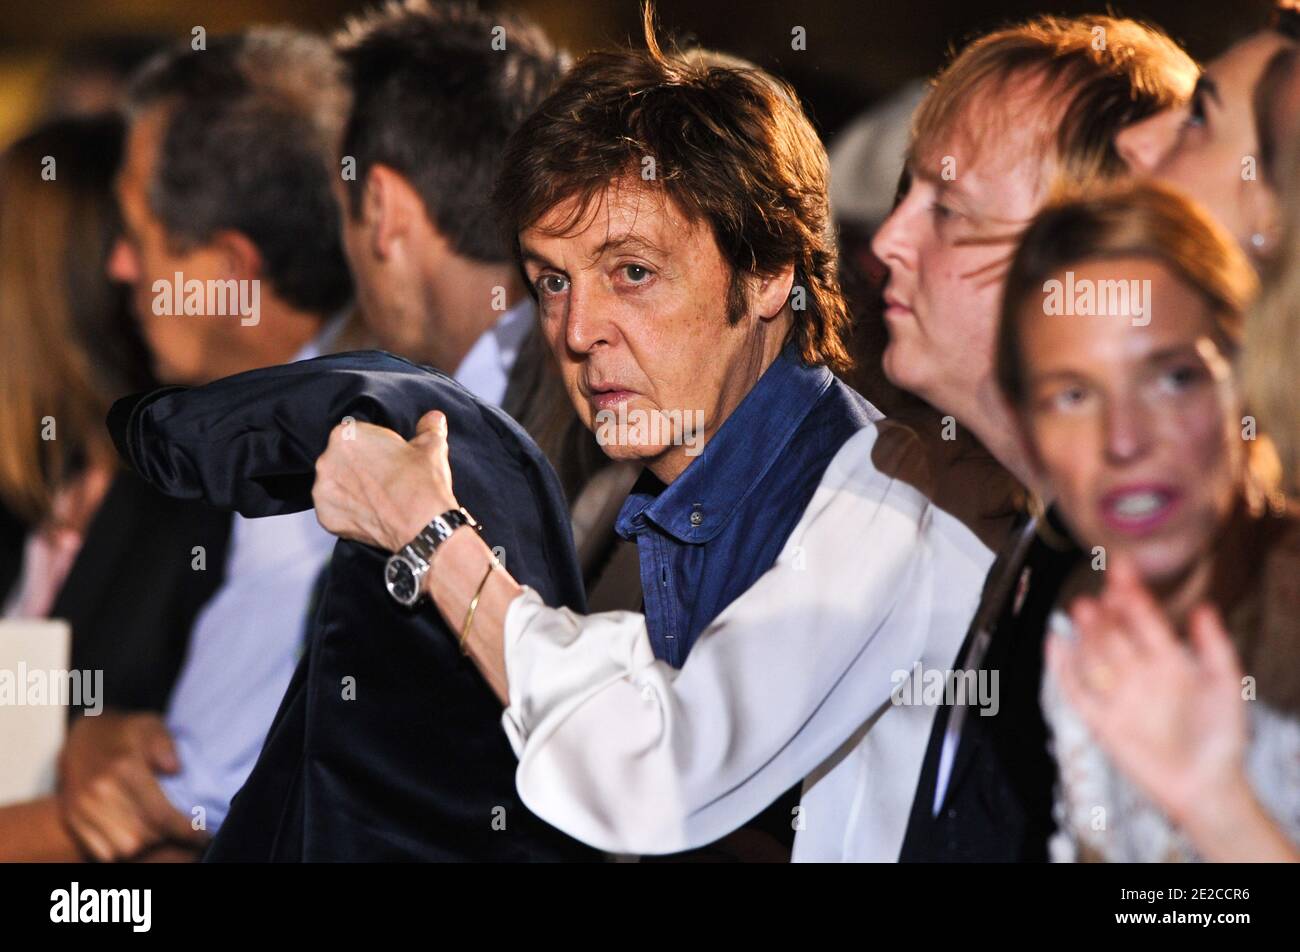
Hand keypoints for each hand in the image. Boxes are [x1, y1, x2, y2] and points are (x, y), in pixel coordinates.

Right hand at [58, 711, 207, 861]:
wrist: (82, 735)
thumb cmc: (125, 731)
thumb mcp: (151, 725)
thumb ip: (165, 744)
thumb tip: (175, 769)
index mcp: (124, 769)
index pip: (160, 814)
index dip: (186, 830)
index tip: (204, 834)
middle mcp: (100, 791)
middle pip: (143, 836)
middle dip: (168, 837)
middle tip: (184, 830)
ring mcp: (83, 807)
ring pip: (123, 848)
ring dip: (146, 845)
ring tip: (162, 833)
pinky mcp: (73, 818)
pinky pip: (102, 852)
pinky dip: (122, 851)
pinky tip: (139, 837)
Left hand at [313, 409, 457, 550]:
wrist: (423, 525)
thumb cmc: (422, 483)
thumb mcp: (431, 446)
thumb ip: (428, 427)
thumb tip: (433, 419)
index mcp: (347, 435)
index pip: (355, 436)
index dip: (374, 448)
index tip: (388, 459)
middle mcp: (328, 460)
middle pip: (341, 460)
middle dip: (359, 468)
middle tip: (385, 480)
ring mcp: (323, 490)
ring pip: (336, 484)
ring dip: (351, 489)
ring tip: (378, 499)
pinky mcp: (326, 516)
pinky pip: (334, 509)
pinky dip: (348, 512)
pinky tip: (370, 513)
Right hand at [1049, 556, 1249, 829]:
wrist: (1205, 785)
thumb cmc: (1221, 736)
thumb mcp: (1226, 685)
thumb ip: (1216, 646)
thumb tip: (1204, 608)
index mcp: (1167, 660)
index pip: (1143, 620)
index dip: (1132, 596)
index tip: (1123, 569)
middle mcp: (1138, 673)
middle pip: (1114, 633)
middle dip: (1107, 613)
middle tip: (1101, 592)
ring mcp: (1117, 694)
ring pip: (1094, 655)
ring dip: (1088, 633)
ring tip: (1084, 610)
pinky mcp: (1099, 719)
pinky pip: (1074, 689)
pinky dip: (1061, 667)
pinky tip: (1055, 642)